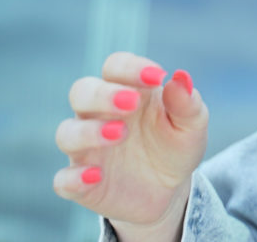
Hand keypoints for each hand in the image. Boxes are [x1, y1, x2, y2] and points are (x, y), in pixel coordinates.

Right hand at [53, 52, 208, 234]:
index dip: (130, 68)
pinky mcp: (81, 183)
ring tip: (120, 134)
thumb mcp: (192, 125)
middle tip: (131, 102)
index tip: (157, 77)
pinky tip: (95, 177)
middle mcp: (99, 115)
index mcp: (127, 91)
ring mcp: (87, 149)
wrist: (170, 190)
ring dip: (88, 132)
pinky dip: (74, 178)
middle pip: (81, 91)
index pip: (115, 66)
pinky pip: (64, 180)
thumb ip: (187, 103)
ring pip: (67, 132)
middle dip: (102, 94)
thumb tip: (180, 77)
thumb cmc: (176, 146)